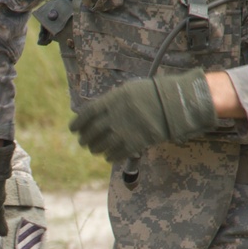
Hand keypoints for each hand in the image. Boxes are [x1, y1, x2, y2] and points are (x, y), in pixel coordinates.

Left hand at [69, 68, 216, 162]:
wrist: (175, 104)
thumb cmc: (151, 95)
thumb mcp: (127, 91)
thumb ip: (109, 102)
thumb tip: (92, 114)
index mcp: (111, 101)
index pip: (86, 115)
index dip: (77, 124)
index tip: (73, 129)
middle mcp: (114, 117)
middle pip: (91, 133)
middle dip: (85, 139)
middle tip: (84, 142)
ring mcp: (124, 131)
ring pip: (101, 146)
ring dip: (95, 149)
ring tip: (95, 149)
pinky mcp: (134, 144)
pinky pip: (115, 155)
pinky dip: (110, 157)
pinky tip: (109, 156)